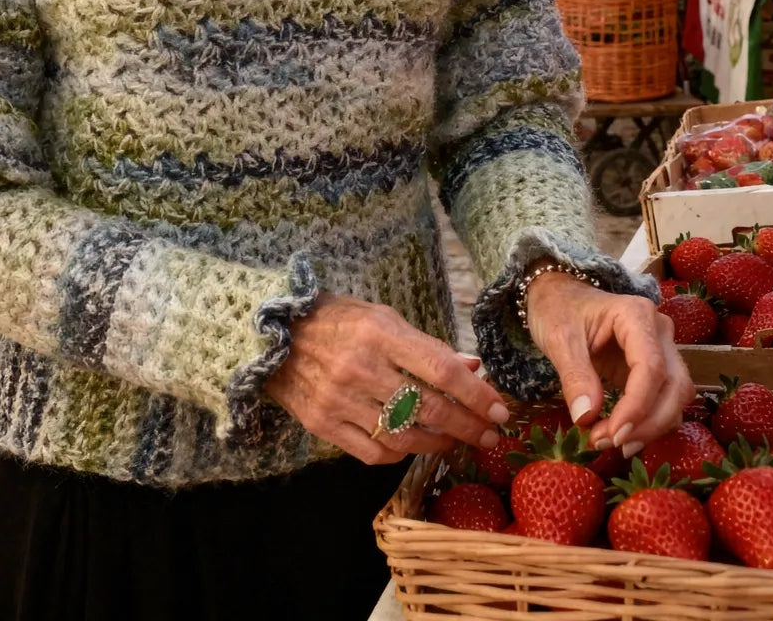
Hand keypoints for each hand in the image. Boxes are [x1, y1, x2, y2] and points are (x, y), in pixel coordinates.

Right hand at [265, 292, 510, 465]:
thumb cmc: (335, 320)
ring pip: (405, 438)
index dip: (476, 395)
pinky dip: (400, 454)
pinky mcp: (323, 424)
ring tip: (453, 440)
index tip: (500, 410)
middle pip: (429, 409)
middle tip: (489, 435)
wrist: (272, 335)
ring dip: (438, 444)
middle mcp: (360, 368)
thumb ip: (426, 345)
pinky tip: (411, 445)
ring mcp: (340, 400)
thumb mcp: (381, 317)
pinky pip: (374, 453)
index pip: (441, 370)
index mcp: (379, 333)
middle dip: (468, 426)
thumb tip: (472, 367)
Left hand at [524, 271, 692, 457]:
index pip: (651, 368)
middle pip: (675, 386)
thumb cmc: (558, 309)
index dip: (637, 406)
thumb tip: (586, 418)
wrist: (558, 295)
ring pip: (676, 397)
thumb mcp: (558, 338)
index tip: (612, 433)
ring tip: (609, 442)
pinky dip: (649, 423)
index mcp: (636, 314)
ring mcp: (662, 349)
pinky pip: (665, 401)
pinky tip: (622, 436)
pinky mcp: (656, 369)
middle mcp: (659, 331)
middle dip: (647, 422)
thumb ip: (574, 376)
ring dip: (651, 427)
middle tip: (608, 442)